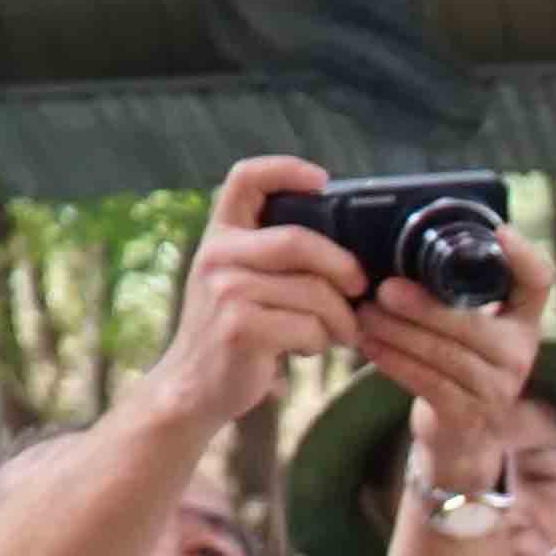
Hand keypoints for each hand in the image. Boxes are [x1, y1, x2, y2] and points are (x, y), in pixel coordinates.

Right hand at [144, 158, 365, 432]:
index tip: (322, 180)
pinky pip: (308, 327)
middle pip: (298, 240)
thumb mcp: (243, 280)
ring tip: (338, 332)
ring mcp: (225, 291)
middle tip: (360, 288)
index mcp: (221, 234)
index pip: (245, 178)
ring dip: (340, 318)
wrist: (195, 385)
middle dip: (342, 266)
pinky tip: (307, 348)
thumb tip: (350, 251)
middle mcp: (217, 255)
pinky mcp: (239, 328)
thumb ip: (276, 256)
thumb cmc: (236, 331)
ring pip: (313, 292)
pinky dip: (321, 342)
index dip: (285, 170)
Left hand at [378, 227, 555, 506]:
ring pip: (444, 353)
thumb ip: (448, 292)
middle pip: (472, 324)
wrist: (459, 437)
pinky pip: (428, 382)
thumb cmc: (451, 365)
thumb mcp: (464, 326)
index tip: (499, 233)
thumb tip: (391, 243)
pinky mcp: (470, 415)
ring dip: (398, 332)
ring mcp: (498, 389)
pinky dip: (393, 361)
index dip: (525, 258)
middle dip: (423, 306)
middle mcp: (519, 354)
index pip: (539, 284)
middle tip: (383, 289)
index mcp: (522, 321)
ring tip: (365, 315)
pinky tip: (369, 346)